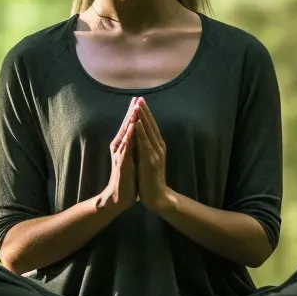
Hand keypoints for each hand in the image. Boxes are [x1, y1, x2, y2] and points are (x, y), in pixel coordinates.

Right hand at [98, 97, 140, 213]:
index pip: (129, 126)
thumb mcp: (131, 158)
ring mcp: (120, 155)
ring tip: (134, 109)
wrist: (120, 197)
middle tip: (135, 98)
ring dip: (129, 121)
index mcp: (122, 146)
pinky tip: (132, 128)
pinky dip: (129, 137)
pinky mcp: (122, 163)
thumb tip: (138, 133)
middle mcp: (119, 148)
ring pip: (125, 135)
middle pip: (125, 127)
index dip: (133, 113)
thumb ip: (133, 146)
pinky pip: (126, 147)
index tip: (138, 99)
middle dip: (131, 112)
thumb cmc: (127, 178)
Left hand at [134, 98, 170, 212]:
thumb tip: (140, 135)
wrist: (157, 197)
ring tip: (137, 106)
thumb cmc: (150, 179)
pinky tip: (137, 124)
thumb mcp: (149, 160)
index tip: (140, 101)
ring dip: (143, 118)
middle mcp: (159, 147)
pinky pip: (145, 143)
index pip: (152, 126)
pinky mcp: (151, 161)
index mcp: (158, 146)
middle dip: (144, 111)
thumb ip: (146, 148)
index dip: (146, 113)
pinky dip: (141, 132)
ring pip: (148, 131)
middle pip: (151, 125)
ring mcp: (156, 153)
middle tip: (139, 98)